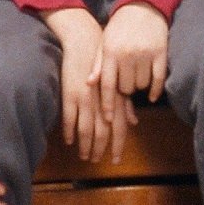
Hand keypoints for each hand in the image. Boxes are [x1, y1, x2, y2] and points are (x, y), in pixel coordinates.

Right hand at [45, 8, 129, 163]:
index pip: (120, 128)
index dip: (118, 145)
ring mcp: (86, 100)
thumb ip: (125, 104)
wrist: (85, 43)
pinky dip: (69, 132)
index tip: (116, 159)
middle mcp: (102, 102)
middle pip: (103, 133)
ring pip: (86, 130)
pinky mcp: (70, 95)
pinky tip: (69, 141)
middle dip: (100, 149)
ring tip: (84, 156)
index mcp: (115, 99)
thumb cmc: (103, 64)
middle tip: (95, 161)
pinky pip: (70, 119)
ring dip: (85, 145)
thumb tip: (134, 122)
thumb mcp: (117, 83)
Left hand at [98, 3, 169, 103]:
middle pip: (126, 88)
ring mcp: (145, 54)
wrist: (143, 6)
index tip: (108, 120)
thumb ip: (98, 63)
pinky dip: (155, 90)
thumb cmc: (120, 27)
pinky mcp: (160, 53)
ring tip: (137, 74)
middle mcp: (127, 54)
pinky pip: (158, 80)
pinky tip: (152, 95)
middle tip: (125, 79)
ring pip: (142, 85)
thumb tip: (89, 83)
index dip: (107, 104)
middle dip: (125, 89)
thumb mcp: (104, 42)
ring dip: (139, 85)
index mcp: (110, 52)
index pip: (108, 85)